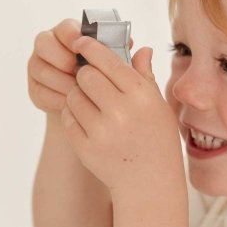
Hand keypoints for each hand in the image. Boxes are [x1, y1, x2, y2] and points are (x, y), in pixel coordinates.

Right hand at [28, 18, 132, 115]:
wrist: (93, 114)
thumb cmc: (109, 85)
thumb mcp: (121, 72)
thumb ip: (128, 60)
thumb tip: (146, 50)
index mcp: (71, 34)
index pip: (66, 27)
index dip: (72, 35)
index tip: (82, 46)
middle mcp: (50, 46)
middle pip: (43, 42)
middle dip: (61, 56)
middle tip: (76, 69)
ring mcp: (38, 67)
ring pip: (41, 68)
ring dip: (60, 80)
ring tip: (79, 91)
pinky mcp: (34, 88)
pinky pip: (39, 90)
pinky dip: (56, 97)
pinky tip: (70, 104)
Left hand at [62, 34, 181, 192]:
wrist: (150, 184)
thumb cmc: (157, 139)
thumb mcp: (159, 106)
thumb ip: (145, 76)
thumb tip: (140, 48)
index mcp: (141, 96)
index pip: (107, 61)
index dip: (90, 47)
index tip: (81, 42)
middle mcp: (121, 112)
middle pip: (85, 76)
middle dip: (84, 74)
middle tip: (89, 80)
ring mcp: (101, 132)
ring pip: (73, 96)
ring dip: (77, 95)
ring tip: (90, 103)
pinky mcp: (86, 148)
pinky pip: (68, 119)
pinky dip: (73, 116)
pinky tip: (86, 120)